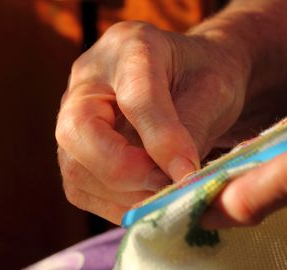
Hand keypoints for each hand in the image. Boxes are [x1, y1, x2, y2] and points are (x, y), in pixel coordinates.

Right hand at [56, 21, 249, 223]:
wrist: (190, 78)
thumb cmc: (203, 78)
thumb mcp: (212, 92)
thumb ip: (191, 130)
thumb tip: (177, 179)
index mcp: (130, 48)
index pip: (135, 98)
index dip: (161, 141)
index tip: (188, 173)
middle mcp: (89, 79)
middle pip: (77, 131)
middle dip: (123, 170)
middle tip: (166, 186)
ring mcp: (74, 114)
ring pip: (74, 168)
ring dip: (122, 194)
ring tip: (164, 196)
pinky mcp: (75, 149)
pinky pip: (81, 188)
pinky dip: (116, 204)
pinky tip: (148, 200)